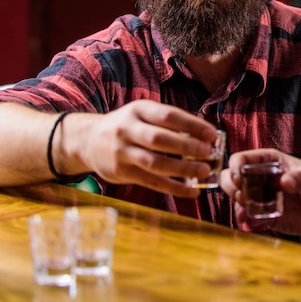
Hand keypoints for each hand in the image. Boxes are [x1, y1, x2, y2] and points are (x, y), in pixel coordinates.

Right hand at [64, 100, 217, 197]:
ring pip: (155, 163)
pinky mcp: (122, 173)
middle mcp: (127, 129)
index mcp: (138, 110)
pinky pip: (152, 182)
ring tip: (204, 171)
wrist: (88, 141)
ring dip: (183, 169)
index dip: (192, 125)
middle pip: (160, 139)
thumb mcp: (141, 115)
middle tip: (209, 153)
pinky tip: (192, 191)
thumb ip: (167, 122)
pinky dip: (174, 188)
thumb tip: (204, 135)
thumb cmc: (127, 126)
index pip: (168, 115)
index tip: (212, 134)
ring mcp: (122, 152)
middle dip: (187, 147)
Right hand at [219, 149, 300, 241]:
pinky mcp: (263, 215)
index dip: (236, 167)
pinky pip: (247, 217)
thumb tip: (285, 182)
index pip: (243, 159)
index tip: (240, 178)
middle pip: (231, 177)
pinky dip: (246, 220)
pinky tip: (251, 223)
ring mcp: (259, 197)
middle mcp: (259, 177)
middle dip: (232, 187)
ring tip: (247, 211)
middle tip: (243, 196)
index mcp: (269, 161)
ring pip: (235, 197)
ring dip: (237, 205)